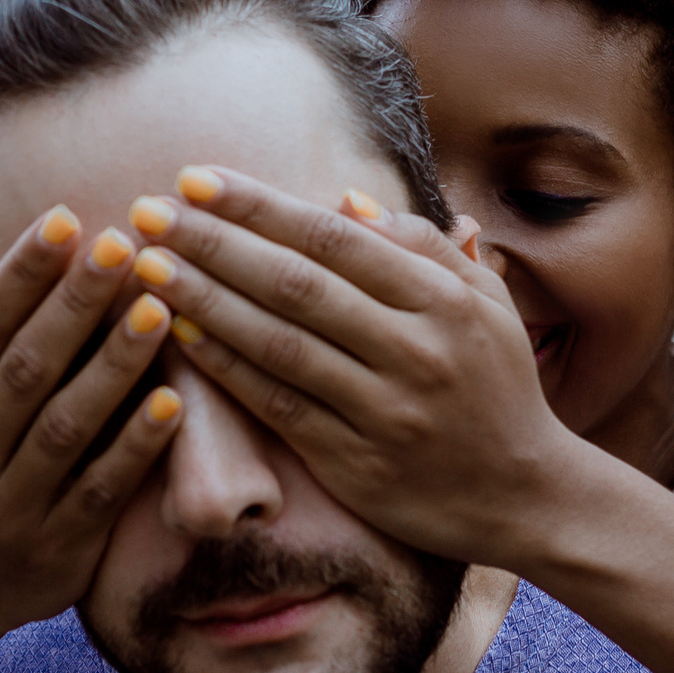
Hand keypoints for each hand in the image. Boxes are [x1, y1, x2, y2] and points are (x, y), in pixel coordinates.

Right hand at [0, 205, 183, 634]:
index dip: (20, 276)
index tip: (65, 219)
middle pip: (24, 372)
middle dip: (74, 306)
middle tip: (124, 246)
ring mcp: (10, 511)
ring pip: (66, 428)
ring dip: (114, 366)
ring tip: (160, 309)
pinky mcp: (60, 551)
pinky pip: (102, 491)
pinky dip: (137, 446)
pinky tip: (174, 402)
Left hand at [123, 166, 587, 568]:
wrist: (526, 494)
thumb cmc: (496, 385)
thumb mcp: (484, 302)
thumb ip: (421, 246)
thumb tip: (344, 202)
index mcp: (444, 299)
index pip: (333, 238)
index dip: (258, 206)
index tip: (195, 179)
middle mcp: (416, 350)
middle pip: (295, 284)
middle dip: (213, 242)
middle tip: (147, 211)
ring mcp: (384, 410)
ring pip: (278, 344)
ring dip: (205, 301)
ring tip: (148, 266)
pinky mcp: (357, 463)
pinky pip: (278, 406)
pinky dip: (226, 368)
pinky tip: (179, 336)